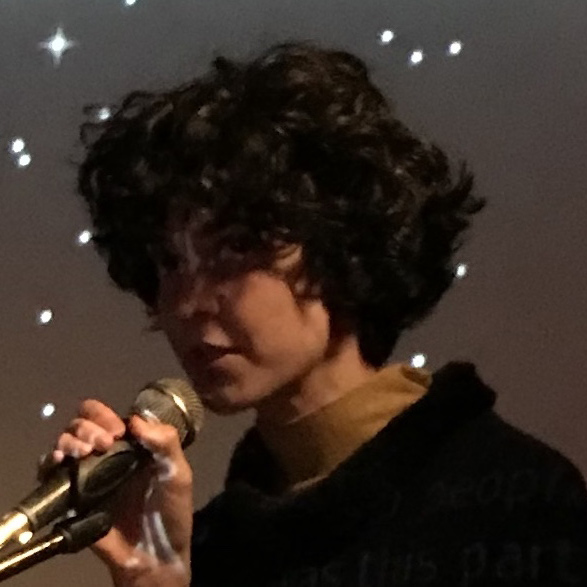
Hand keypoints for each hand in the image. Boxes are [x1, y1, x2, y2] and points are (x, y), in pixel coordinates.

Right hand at [40, 399, 192, 585]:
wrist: (153, 556)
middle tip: (103, 444)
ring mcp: (87, 474)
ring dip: (69, 440)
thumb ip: (165, 443)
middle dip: (88, 426)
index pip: (109, 416)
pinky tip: (58, 462)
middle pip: (83, 423)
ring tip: (81, 452)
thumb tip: (135, 419)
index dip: (108, 416)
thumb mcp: (179, 474)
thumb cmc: (170, 513)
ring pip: (65, 442)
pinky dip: (48, 461)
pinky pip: (50, 473)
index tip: (118, 432)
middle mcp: (107, 455)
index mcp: (132, 444)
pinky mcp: (71, 497)